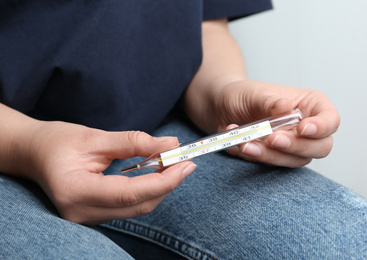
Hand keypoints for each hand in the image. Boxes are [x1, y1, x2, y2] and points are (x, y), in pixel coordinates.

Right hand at [22, 121, 195, 224]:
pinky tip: (156, 172)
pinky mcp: (95, 215)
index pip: (130, 194)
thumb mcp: (94, 137)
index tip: (185, 164)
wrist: (36, 154)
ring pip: (137, 208)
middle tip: (185, 161)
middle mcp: (81, 213)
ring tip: (173, 163)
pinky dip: (147, 190)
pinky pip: (129, 207)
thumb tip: (170, 144)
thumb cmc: (58, 142)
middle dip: (168, 184)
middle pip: (138, 206)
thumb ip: (133, 142)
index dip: (163, 180)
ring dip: (160, 187)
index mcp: (76, 192)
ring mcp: (87, 218)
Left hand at [212, 80, 339, 166]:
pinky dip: (258, 156)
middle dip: (298, 146)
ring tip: (249, 143)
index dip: (322, 127)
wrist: (224, 108)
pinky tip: (243, 145)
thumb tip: (285, 107)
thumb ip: (271, 101)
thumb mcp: (256, 93)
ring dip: (272, 154)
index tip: (303, 128)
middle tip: (274, 138)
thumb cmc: (246, 96)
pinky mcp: (276, 158)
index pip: (331, 120)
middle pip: (321, 147)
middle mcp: (306, 129)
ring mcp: (293, 146)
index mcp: (311, 106)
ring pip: (295, 160)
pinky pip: (273, 163)